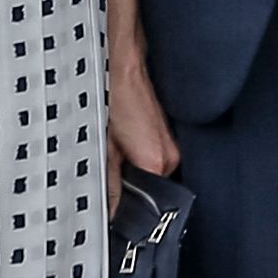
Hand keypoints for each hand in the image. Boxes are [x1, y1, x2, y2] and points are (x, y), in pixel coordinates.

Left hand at [106, 42, 177, 201]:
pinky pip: (156, 159)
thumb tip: (110, 210)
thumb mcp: (104, 147)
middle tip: (109, 171)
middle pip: (151, 189)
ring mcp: (174, 146)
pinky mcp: (170, 137)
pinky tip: (127, 143)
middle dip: (130, 186)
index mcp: (156, 163)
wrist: (127, 68)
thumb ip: (109, 184)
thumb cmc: (115, 97)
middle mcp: (172, 157)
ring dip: (136, 171)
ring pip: (153, 174)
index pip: (147, 202)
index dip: (127, 206)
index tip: (113, 206)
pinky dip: (141, 157)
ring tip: (117, 152)